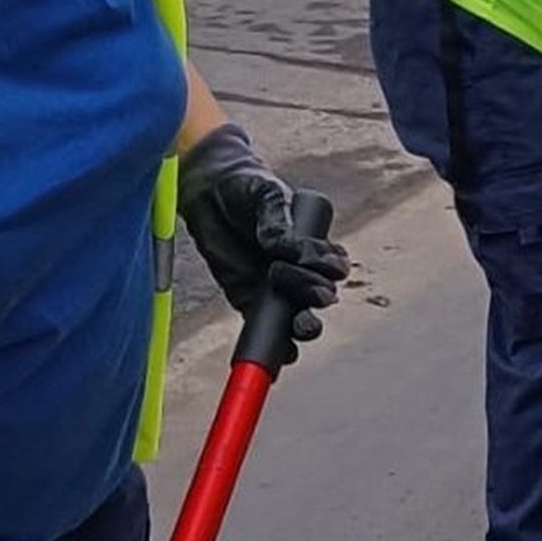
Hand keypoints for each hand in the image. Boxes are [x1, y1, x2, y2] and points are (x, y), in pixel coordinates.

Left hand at [177, 124, 350, 357]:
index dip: (331, 271)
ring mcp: (274, 287)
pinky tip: (284, 354)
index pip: (332, 266)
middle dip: (312, 295)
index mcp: (312, 244)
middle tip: (291, 281)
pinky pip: (265, 328)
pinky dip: (276, 344)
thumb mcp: (264, 194)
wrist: (209, 189)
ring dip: (303, 325)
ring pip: (298, 316)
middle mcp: (298, 269)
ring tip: (298, 324)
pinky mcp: (248, 300)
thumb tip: (283, 248)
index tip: (325, 267)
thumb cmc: (245, 187)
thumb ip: (277, 218)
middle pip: (318, 295)